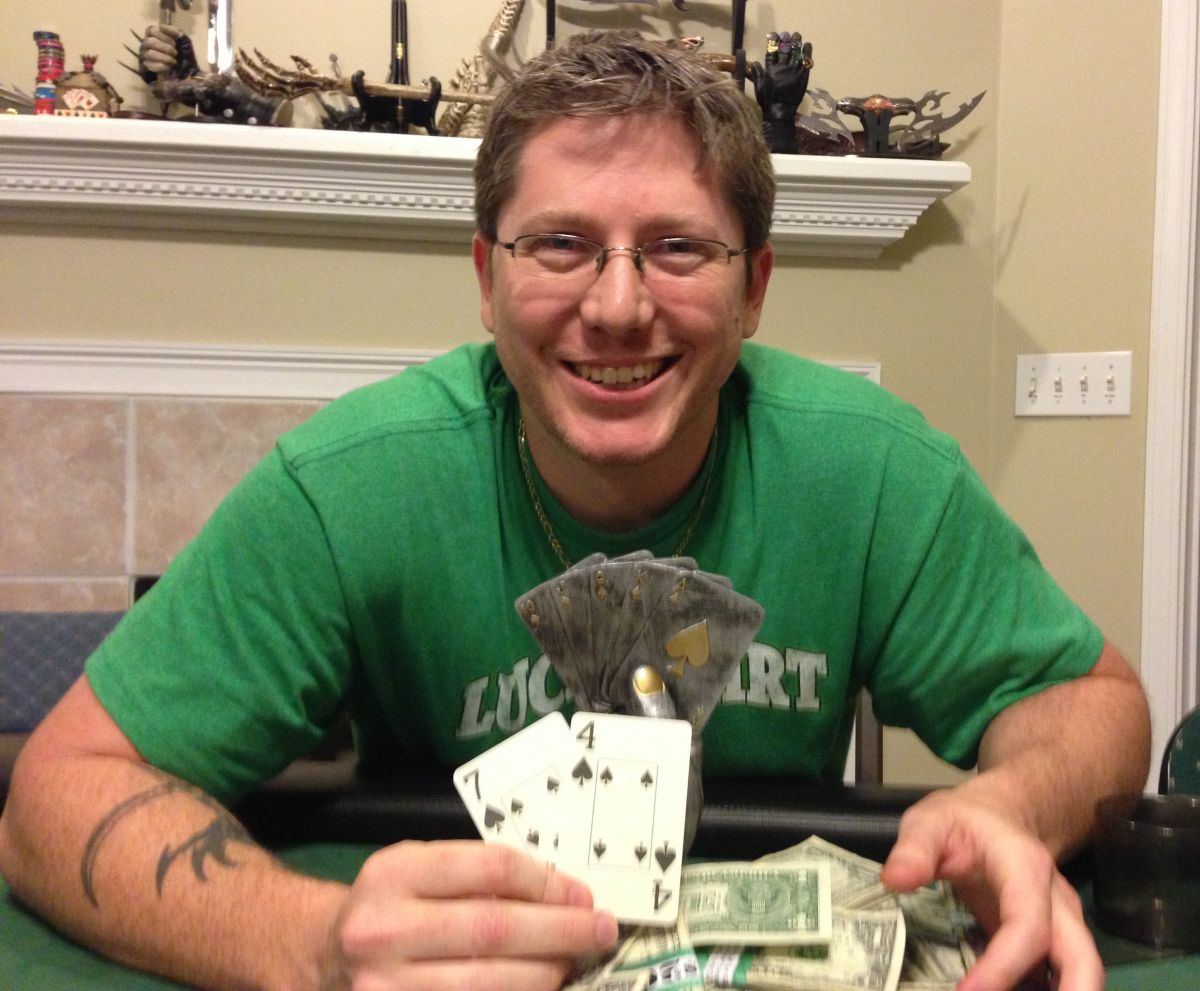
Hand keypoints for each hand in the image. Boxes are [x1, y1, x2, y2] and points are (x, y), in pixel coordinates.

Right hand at [139, 24, 183, 76]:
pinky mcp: (144, 68)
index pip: (151, 30)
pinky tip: (168, 68)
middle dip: (166, 48)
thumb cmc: (183, 54)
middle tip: (175, 54)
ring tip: (173, 62)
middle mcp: (146, 44)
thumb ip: (175, 31)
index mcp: (153, 35)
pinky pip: (148, 65)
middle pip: (149, 42)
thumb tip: (161, 26)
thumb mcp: (184, 41)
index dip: (164, 37)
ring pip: (149, 54)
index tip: (175, 44)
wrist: (186, 74)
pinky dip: (161, 66)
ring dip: (165, 58)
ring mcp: (144, 56)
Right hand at [325, 840, 618, 990]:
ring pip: (488, 984)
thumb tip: (562, 893)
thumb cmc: (387, 905)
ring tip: (573, 963)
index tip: (582, 894)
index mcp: (394, 873)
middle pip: (495, 929)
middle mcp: (384, 930)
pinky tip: (539, 988)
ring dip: (544, 974)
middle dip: (561, 931)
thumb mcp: (416, 868)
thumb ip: (474, 873)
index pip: (489, 870)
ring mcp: (385, 988)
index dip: (546, 883)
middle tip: (602, 930)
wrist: (319, 957)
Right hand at [750, 32, 813, 122]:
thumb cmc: (767, 101)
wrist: (780, 112)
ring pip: (796, 53)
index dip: (772, 42)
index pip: (772, 51)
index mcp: (771, 70)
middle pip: (785, 50)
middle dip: (785, 40)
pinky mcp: (803, 76)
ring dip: (796, 43)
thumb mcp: (758, 87)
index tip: (773, 34)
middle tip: (786, 34)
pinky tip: (807, 45)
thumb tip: (755, 62)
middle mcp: (783, 68)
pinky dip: (807, 52)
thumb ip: (757, 74)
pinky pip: (806, 61)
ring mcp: (794, 71)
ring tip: (797, 35)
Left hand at [880, 790, 1101, 990]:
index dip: (1003, 967)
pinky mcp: (1052, 944)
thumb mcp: (930, 822)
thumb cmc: (962, 821)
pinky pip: (1059, 980)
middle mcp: (1057, 903)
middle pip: (1084, 962)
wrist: (997, 816)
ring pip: (1082, 974)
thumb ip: (914, 849)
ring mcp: (1062, 925)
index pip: (1028, 927)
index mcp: (1027, 870)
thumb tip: (894, 881)